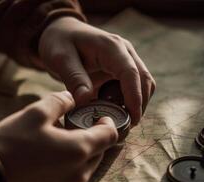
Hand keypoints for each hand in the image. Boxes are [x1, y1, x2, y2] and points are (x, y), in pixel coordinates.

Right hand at [0, 91, 117, 181]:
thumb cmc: (11, 143)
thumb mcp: (36, 113)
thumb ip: (60, 101)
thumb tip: (72, 98)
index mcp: (79, 150)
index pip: (109, 135)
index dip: (108, 122)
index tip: (100, 115)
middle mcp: (79, 173)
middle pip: (99, 151)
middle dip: (92, 136)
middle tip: (76, 124)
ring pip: (86, 165)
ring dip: (80, 151)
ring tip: (60, 139)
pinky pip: (72, 178)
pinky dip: (69, 165)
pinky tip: (50, 156)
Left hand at [39, 17, 155, 124]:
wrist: (63, 32)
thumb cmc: (59, 42)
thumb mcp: (60, 57)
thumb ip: (74, 77)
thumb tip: (85, 100)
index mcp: (111, 47)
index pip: (130, 73)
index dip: (134, 97)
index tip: (132, 119)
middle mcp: (124, 51)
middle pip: (144, 80)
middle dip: (139, 105)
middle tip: (125, 127)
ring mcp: (126, 59)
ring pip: (143, 84)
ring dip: (136, 103)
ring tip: (118, 120)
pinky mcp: (123, 68)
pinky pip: (134, 86)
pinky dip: (129, 101)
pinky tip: (113, 110)